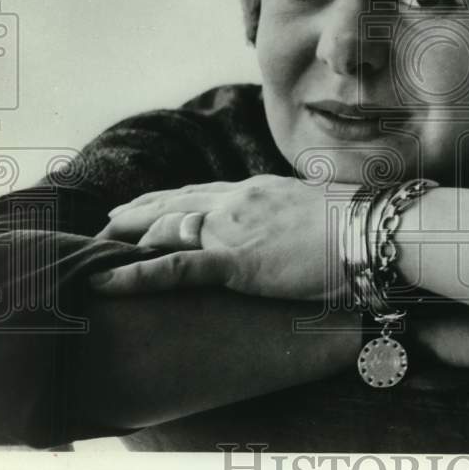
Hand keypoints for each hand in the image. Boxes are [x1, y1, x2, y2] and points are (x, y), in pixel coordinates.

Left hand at [91, 175, 340, 300]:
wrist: (371, 229)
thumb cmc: (357, 223)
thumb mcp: (317, 209)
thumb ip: (293, 213)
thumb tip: (295, 223)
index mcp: (257, 190)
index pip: (202, 192)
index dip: (169, 199)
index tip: (146, 205)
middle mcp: (236, 201)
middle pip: (174, 203)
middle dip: (138, 212)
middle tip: (108, 221)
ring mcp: (233, 229)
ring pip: (165, 228)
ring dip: (127, 237)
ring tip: (97, 246)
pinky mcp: (236, 261)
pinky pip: (175, 267)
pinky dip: (135, 274)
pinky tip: (106, 279)